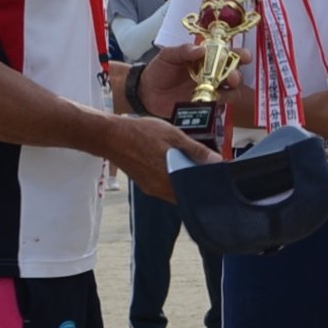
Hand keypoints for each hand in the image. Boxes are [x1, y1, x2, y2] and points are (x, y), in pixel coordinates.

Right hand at [102, 113, 218, 198]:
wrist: (110, 136)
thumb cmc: (140, 133)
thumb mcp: (173, 136)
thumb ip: (196, 150)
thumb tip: (217, 161)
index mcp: (169, 179)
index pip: (195, 193)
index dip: (207, 186)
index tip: (215, 177)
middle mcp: (160, 190)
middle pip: (185, 193)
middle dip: (195, 183)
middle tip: (204, 169)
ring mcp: (151, 188)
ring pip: (175, 190)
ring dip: (183, 180)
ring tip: (189, 164)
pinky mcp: (144, 184)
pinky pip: (164, 186)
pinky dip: (172, 178)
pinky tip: (174, 165)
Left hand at [124, 43, 236, 119]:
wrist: (147, 92)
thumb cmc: (160, 70)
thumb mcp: (168, 56)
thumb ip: (183, 51)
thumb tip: (201, 49)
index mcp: (209, 59)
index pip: (231, 55)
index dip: (241, 55)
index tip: (243, 56)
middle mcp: (214, 75)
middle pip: (236, 75)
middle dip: (238, 76)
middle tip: (232, 77)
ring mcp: (211, 92)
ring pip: (232, 93)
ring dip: (231, 92)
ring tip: (219, 92)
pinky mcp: (206, 107)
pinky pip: (219, 109)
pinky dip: (218, 107)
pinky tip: (210, 105)